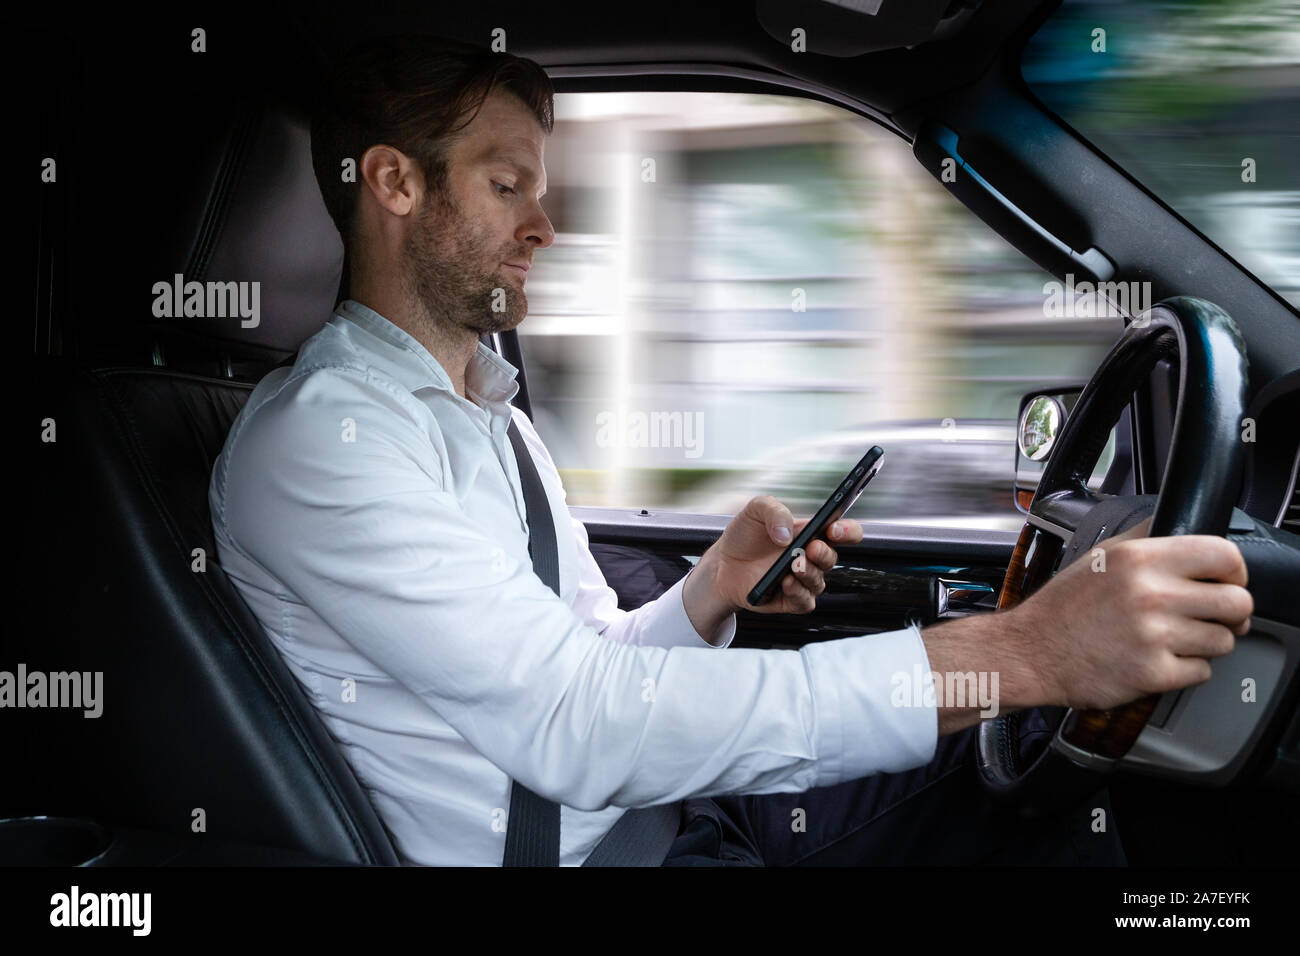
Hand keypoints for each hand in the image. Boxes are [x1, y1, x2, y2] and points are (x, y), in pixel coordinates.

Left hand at [701, 494, 862, 615]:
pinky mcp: (790, 600)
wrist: (723, 563)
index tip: (835, 529)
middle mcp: (811, 558)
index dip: (848, 531)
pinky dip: (797, 593)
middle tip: (810, 548)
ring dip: (808, 573)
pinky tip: (784, 583)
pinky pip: (804, 602)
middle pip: (832, 558)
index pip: (845, 532)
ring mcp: (802, 581)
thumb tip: (787, 535)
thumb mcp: (755, 510)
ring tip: (794, 565)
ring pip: (818, 582)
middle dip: (824, 553)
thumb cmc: (745, 535)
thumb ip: (774, 510)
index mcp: (812, 533)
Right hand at [1008, 516, 1252, 710]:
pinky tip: (1158, 658)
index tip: (1226, 581)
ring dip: (1206, 643)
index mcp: (1139, 559)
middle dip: (1229, 612)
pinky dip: (1185, 670)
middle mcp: (1150, 594)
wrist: (1030, 652)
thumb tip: (1183, 526)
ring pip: (1224, 640)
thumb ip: (1146, 538)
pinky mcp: (1153, 674)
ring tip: (1173, 638)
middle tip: (1210, 616)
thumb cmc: (1063, 607)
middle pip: (1237, 602)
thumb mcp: (1100, 555)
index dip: (1234, 571)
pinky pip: (1202, 672)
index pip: (1224, 555)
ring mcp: (1154, 637)